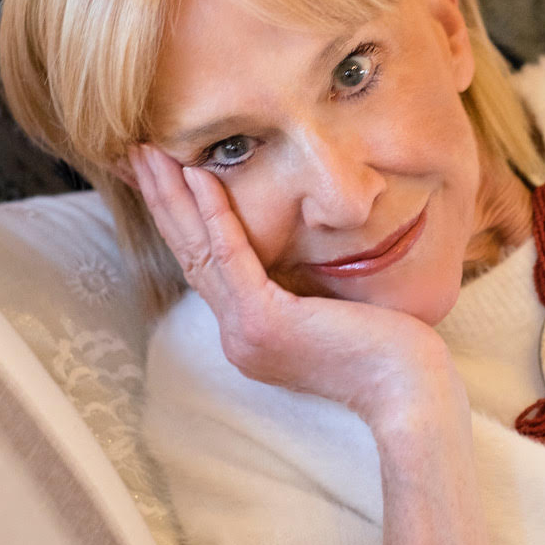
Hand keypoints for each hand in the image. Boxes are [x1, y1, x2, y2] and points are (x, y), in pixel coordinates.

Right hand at [129, 144, 456, 424]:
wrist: (409, 392)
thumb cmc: (388, 348)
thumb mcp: (330, 308)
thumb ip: (300, 282)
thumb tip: (296, 242)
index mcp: (249, 331)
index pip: (203, 264)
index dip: (178, 218)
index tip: (160, 175)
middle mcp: (237, 334)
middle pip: (188, 253)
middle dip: (160, 198)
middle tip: (135, 152)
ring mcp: (246, 332)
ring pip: (198, 250)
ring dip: (172, 195)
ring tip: (150, 153)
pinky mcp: (264, 322)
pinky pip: (231, 257)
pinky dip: (214, 214)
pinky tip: (199, 178)